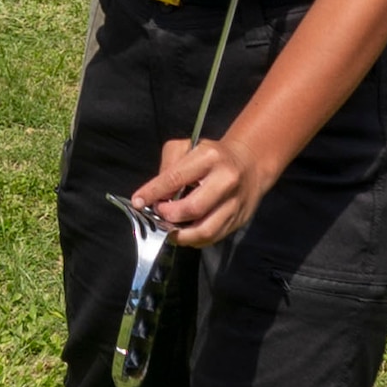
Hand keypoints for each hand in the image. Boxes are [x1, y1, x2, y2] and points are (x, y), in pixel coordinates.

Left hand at [131, 136, 275, 248]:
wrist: (249, 164)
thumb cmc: (212, 155)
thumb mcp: (187, 147)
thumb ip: (168, 167)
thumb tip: (154, 194)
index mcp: (210, 157)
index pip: (175, 178)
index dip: (153, 193)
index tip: (138, 201)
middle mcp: (226, 181)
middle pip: (192, 208)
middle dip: (168, 215)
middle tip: (157, 213)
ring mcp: (235, 203)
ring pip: (204, 230)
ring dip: (180, 234)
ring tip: (168, 228)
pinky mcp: (239, 220)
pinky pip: (213, 237)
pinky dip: (193, 239)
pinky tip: (183, 232)